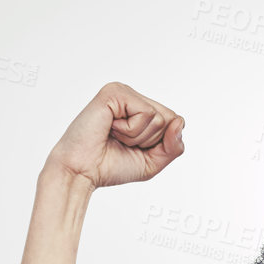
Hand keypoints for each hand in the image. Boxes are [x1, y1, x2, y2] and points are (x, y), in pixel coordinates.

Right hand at [46, 81, 184, 190]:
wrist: (83, 171)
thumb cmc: (110, 166)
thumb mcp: (152, 162)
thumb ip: (173, 147)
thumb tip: (180, 121)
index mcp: (140, 109)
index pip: (173, 122)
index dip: (161, 144)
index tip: (134, 149)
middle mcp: (132, 97)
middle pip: (169, 119)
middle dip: (150, 141)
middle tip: (122, 143)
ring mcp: (123, 91)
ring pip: (159, 117)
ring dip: (139, 137)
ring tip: (115, 136)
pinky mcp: (115, 92)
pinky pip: (145, 114)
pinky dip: (131, 131)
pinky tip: (111, 128)